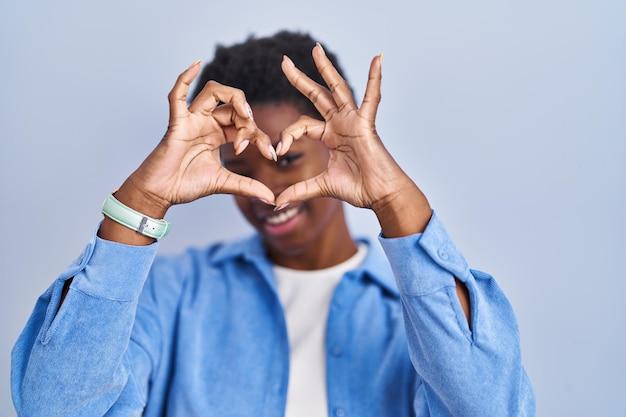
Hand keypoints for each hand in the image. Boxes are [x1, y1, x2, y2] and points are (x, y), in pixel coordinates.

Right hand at [121, 61, 276, 215]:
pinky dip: (184, 78)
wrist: (161, 193)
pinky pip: (177, 96)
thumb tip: (271, 198)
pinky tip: (196, 64)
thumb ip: (247, 186)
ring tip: (246, 114)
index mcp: (217, 134)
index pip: (244, 125)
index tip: (270, 156)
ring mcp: (191, 120)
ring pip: (213, 92)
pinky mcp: (176, 123)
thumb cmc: (186, 184)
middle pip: (233, 105)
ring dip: (233, 97)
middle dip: (249, 121)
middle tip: (255, 139)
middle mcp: (206, 122)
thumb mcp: (224, 183)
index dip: (260, 137)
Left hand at [274, 44, 413, 209]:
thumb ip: (299, 190)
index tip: (277, 152)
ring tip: (315, 49)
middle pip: (317, 95)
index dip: (286, 135)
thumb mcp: (322, 186)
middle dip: (300, 79)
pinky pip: (372, 98)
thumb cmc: (359, 189)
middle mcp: (340, 124)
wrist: (379, 195)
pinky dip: (375, 78)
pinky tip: (377, 58)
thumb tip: (276, 201)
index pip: (302, 126)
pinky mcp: (366, 124)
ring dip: (326, 69)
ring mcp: (353, 121)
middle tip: (284, 61)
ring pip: (337, 89)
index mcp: (330, 136)